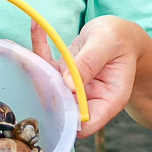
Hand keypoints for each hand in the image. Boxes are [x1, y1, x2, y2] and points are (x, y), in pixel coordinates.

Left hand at [30, 16, 137, 137]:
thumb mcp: (108, 43)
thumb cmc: (121, 39)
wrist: (120, 35)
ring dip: (36, 66)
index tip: (55, 92)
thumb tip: (68, 85)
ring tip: (30, 38)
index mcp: (109, 99)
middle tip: (34, 62)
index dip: (68, 116)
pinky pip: (45, 67)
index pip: (86, 124)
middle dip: (45, 87)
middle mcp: (90, 99)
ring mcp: (74, 89)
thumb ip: (89, 62)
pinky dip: (39, 49)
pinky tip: (38, 27)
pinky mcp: (62, 76)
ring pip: (48, 87)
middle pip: (62, 107)